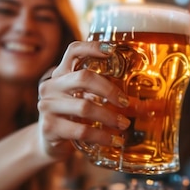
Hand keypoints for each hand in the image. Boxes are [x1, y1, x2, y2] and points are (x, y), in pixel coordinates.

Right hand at [37, 41, 130, 157]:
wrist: (49, 143)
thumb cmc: (72, 117)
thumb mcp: (83, 100)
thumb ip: (103, 95)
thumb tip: (141, 103)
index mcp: (60, 74)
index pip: (73, 51)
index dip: (92, 47)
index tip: (112, 50)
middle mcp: (51, 86)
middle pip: (83, 78)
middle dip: (109, 89)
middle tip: (126, 102)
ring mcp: (47, 106)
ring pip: (84, 107)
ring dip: (109, 116)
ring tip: (124, 124)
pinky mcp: (49, 127)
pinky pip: (81, 130)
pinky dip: (102, 136)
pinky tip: (115, 140)